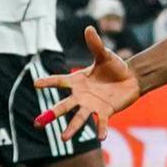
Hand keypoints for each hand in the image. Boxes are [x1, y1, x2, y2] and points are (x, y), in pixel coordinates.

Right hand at [33, 26, 140, 140]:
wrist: (131, 78)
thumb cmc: (114, 67)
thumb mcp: (105, 55)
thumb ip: (96, 45)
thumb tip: (89, 28)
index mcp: (78, 81)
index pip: (60, 81)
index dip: (48, 82)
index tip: (35, 83)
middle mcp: (81, 96)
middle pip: (64, 105)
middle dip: (51, 114)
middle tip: (37, 123)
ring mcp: (92, 105)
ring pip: (79, 118)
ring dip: (72, 128)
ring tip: (64, 138)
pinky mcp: (106, 112)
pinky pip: (102, 122)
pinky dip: (101, 129)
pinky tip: (101, 138)